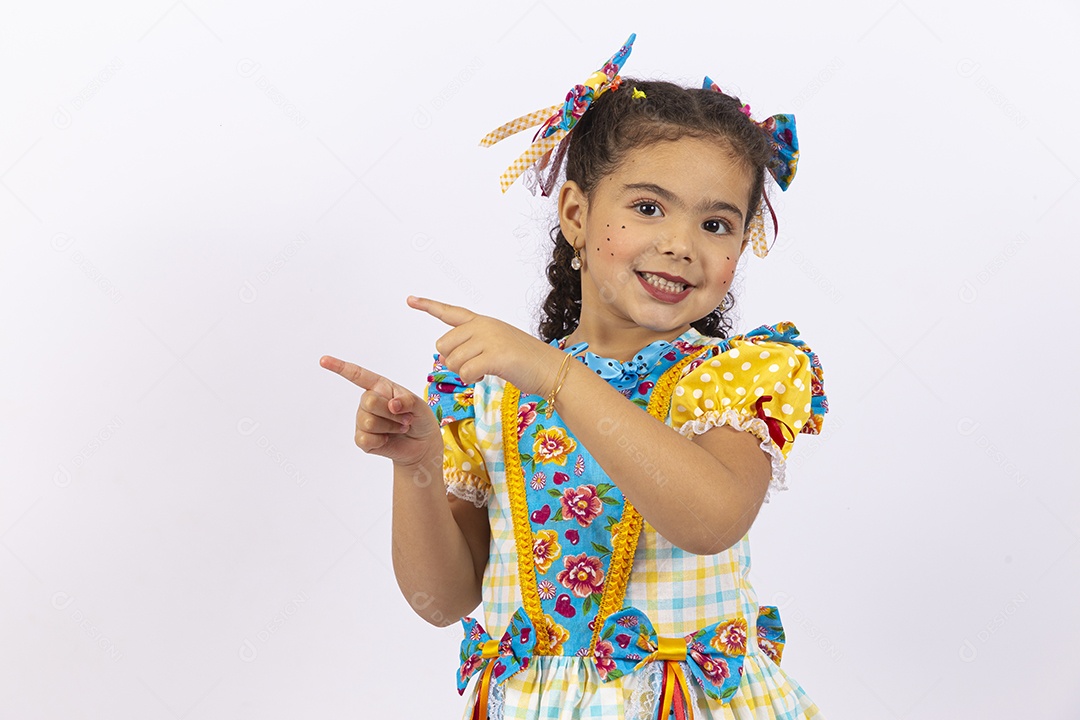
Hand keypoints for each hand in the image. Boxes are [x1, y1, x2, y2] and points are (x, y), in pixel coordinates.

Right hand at [319, 354, 441, 466]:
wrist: (421, 444)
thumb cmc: (419, 418)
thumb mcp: (419, 405)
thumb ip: (407, 400)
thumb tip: (392, 405)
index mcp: (380, 387)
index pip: (357, 375)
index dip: (339, 367)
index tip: (323, 360)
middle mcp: (367, 401)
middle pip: (369, 401)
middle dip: (391, 412)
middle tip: (405, 418)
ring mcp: (362, 420)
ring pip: (369, 422)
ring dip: (391, 427)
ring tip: (400, 427)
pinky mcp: (362, 439)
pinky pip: (366, 439)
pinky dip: (382, 440)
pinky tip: (388, 438)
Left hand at [407, 295, 561, 397]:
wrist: (550, 368)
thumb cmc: (525, 361)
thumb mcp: (498, 344)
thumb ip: (473, 345)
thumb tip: (448, 358)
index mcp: (483, 321)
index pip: (451, 312)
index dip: (428, 306)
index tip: (410, 299)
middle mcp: (483, 326)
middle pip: (443, 345)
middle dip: (453, 361)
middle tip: (475, 366)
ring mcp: (489, 339)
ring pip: (452, 361)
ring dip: (464, 373)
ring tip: (484, 370)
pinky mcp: (494, 356)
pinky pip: (464, 372)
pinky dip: (471, 380)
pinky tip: (484, 376)